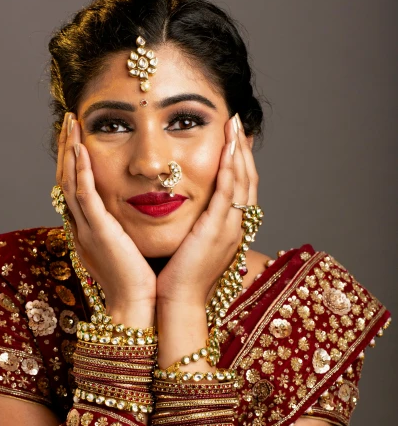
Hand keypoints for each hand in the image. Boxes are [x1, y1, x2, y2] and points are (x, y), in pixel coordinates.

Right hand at [57, 113, 155, 323]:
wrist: (136, 307)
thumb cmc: (137, 283)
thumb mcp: (127, 248)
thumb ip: (124, 229)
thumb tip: (133, 214)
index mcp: (88, 230)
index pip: (74, 187)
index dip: (73, 160)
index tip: (77, 136)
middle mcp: (81, 227)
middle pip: (65, 179)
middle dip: (66, 148)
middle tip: (68, 120)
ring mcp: (87, 229)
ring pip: (69, 182)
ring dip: (69, 151)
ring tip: (71, 124)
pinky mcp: (98, 233)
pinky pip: (84, 197)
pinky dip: (80, 172)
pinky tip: (81, 150)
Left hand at [156, 113, 258, 307]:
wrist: (178, 302)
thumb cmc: (178, 279)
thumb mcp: (190, 247)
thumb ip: (193, 227)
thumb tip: (185, 213)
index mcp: (229, 230)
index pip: (240, 189)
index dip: (239, 162)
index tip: (234, 139)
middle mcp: (235, 227)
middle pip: (247, 180)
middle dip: (243, 149)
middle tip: (238, 122)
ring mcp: (229, 228)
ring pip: (241, 182)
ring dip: (239, 151)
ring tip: (235, 125)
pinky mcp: (217, 230)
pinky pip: (228, 193)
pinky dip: (229, 169)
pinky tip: (227, 149)